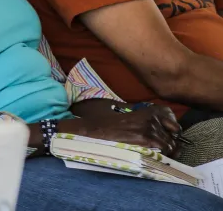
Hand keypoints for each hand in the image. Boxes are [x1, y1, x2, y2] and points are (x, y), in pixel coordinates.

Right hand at [64, 105, 181, 156]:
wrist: (94, 130)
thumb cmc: (108, 125)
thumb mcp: (130, 117)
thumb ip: (147, 122)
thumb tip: (164, 133)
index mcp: (148, 111)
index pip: (174, 124)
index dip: (172, 132)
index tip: (168, 136)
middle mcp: (152, 119)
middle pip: (174, 138)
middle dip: (168, 145)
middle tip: (157, 149)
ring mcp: (150, 130)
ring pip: (171, 147)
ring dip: (165, 152)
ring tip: (151, 153)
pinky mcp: (147, 141)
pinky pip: (164, 153)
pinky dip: (160, 157)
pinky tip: (149, 156)